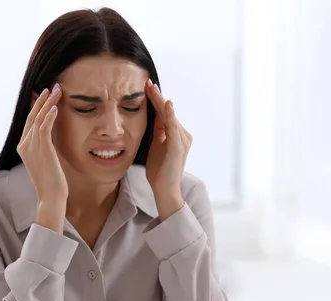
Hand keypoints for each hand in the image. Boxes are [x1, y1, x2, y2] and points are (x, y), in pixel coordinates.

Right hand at [17, 83, 66, 230]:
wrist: (51, 197)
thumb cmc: (52, 182)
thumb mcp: (47, 160)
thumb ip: (46, 147)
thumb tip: (52, 139)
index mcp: (24, 147)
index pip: (30, 121)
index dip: (37, 106)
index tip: (45, 94)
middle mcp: (24, 145)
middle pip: (32, 116)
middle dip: (42, 100)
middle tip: (52, 86)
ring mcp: (31, 147)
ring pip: (38, 119)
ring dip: (48, 103)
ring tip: (57, 91)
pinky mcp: (41, 150)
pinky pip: (43, 128)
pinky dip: (49, 116)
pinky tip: (55, 107)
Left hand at [145, 79, 192, 218]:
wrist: (165, 189)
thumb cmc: (160, 171)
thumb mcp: (157, 145)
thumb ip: (159, 131)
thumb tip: (156, 115)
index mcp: (176, 135)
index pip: (165, 113)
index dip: (156, 100)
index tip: (147, 86)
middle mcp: (183, 135)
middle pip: (167, 112)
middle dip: (158, 97)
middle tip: (148, 82)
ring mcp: (182, 140)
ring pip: (170, 116)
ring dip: (161, 101)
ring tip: (152, 88)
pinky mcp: (179, 147)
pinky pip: (173, 128)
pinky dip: (170, 115)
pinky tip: (167, 104)